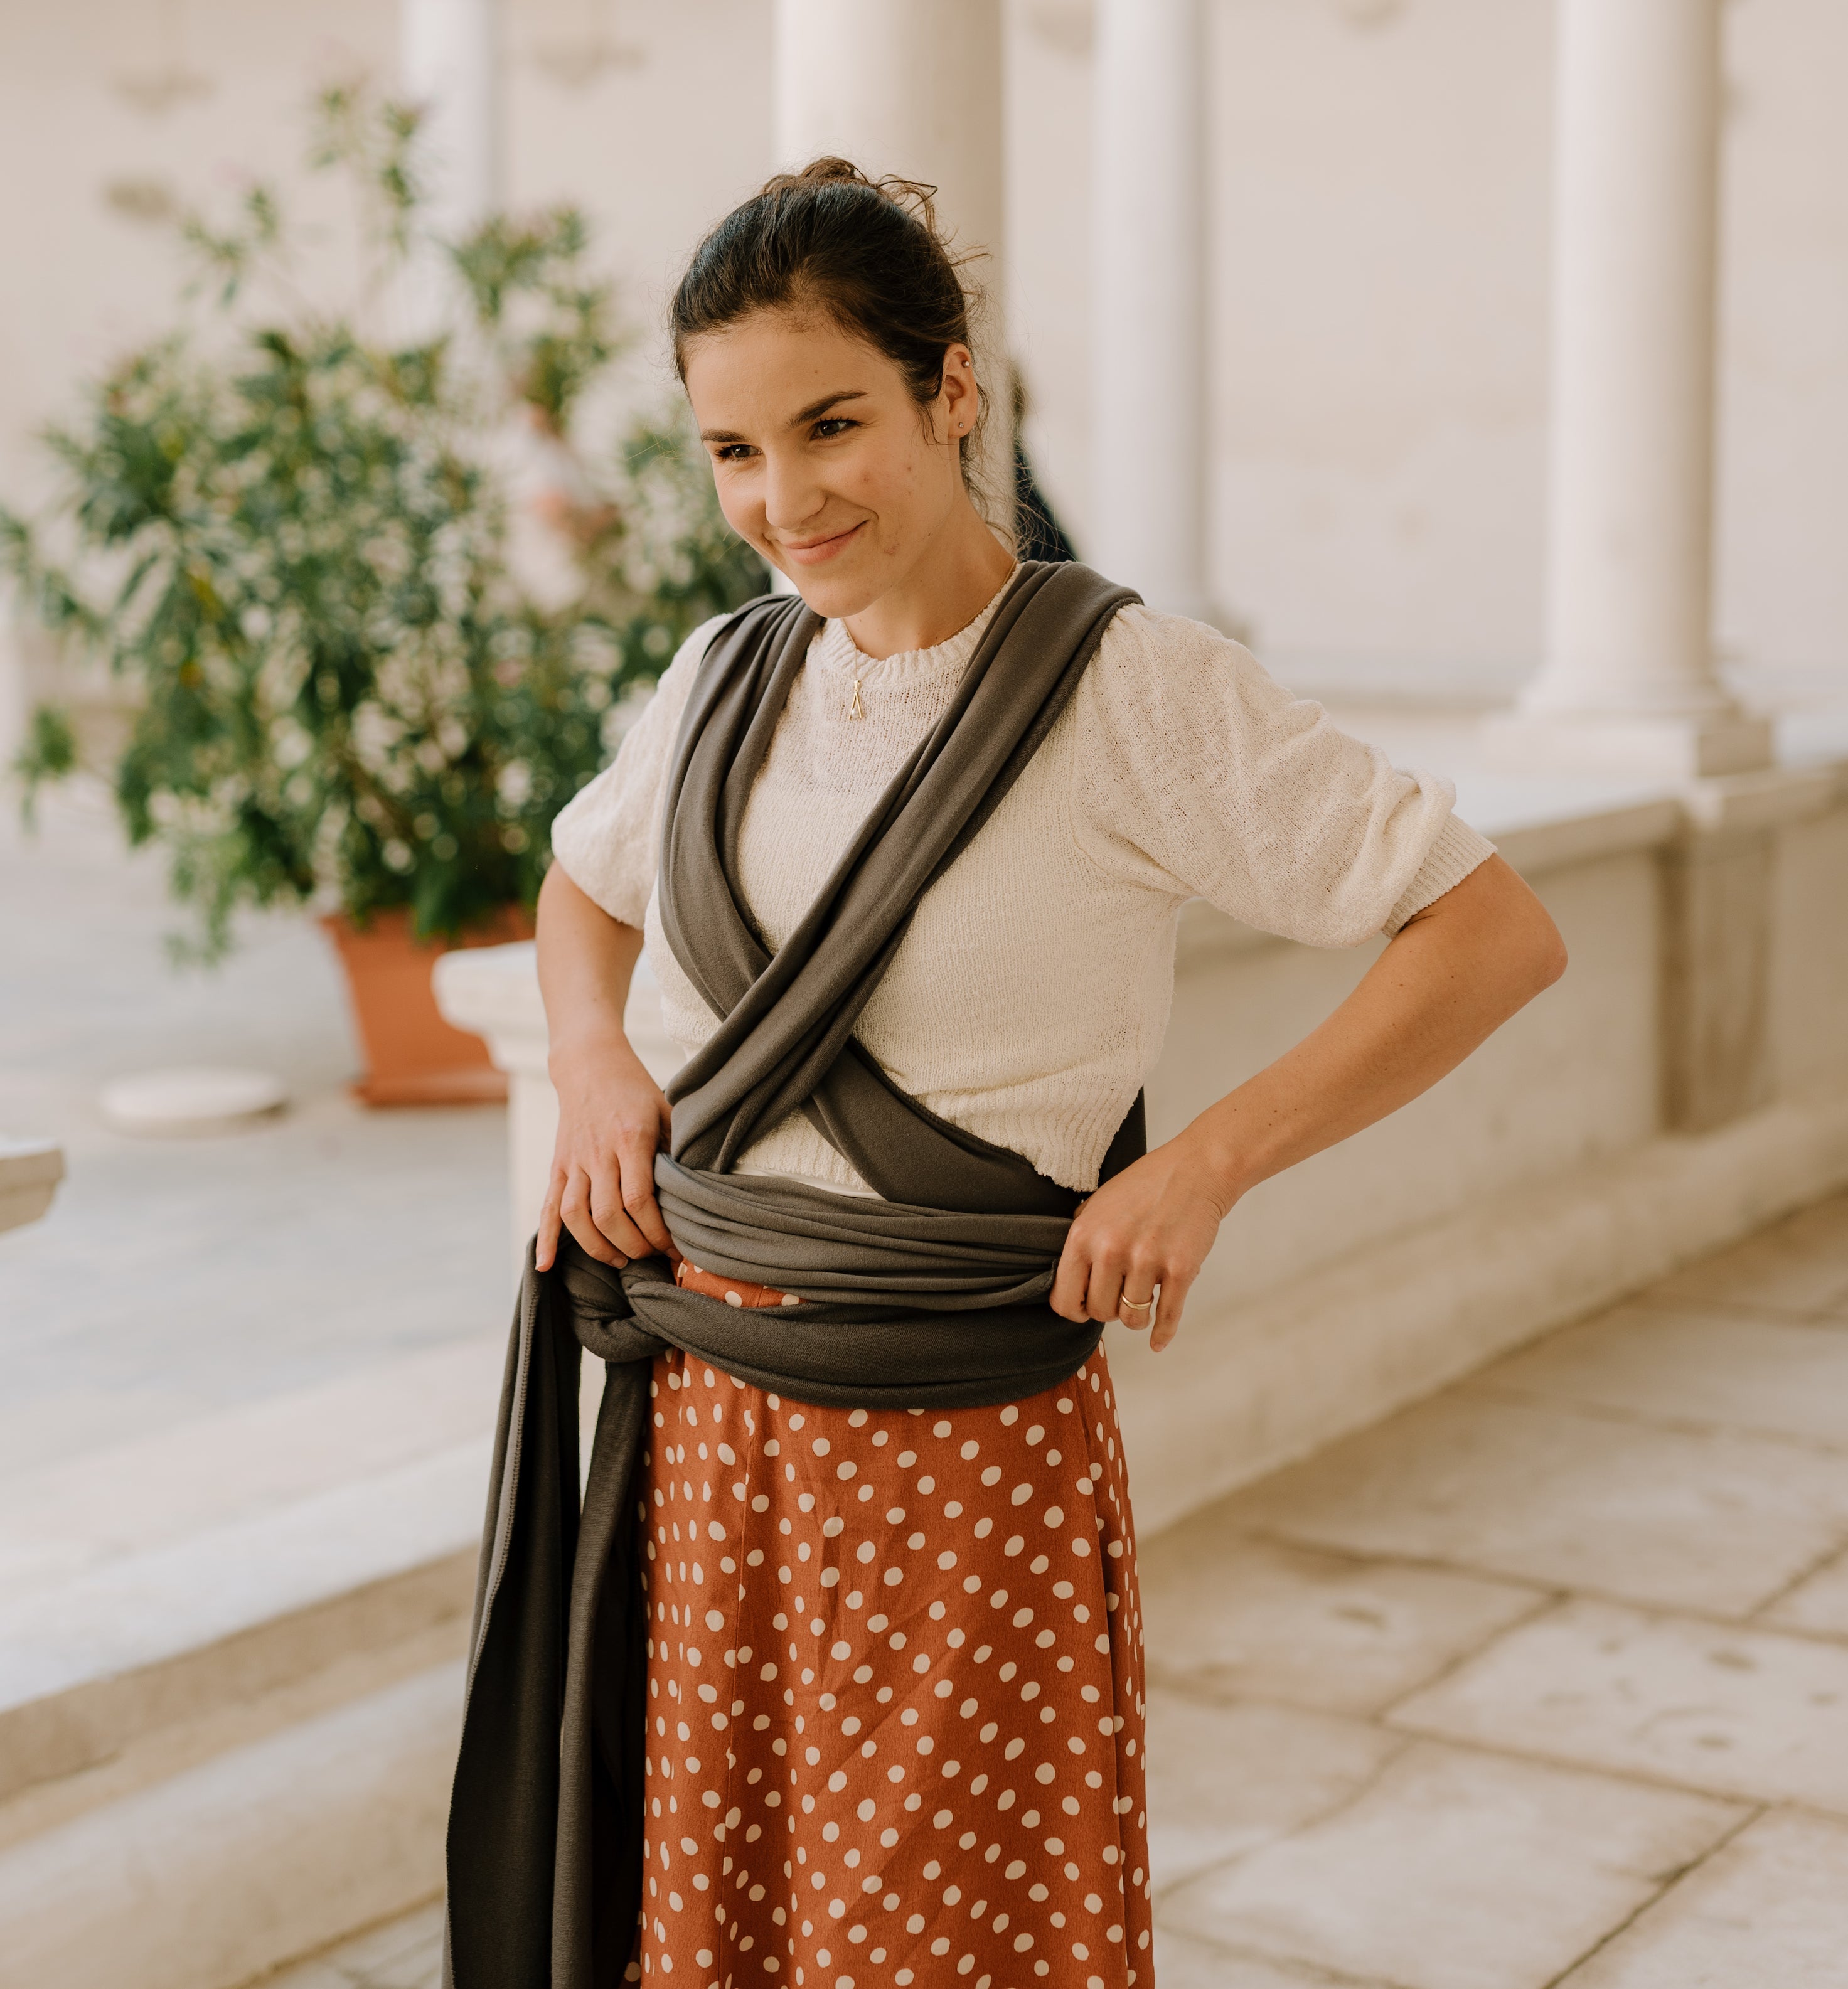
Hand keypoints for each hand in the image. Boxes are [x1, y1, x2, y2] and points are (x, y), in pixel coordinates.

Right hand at [535, 1029, 676, 1272]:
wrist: (589, 1065)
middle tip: (652, 1255)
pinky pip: (547, 1206)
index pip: (639, 1199)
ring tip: (620, 1260)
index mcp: (629, 1139)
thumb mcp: (667, 1110)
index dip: (656, 1231)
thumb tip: (701, 1190)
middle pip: (607, 1214)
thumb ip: (679, 1148)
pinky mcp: (558, 1166)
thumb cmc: (636, 1090)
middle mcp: (598, 1152)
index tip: (673, 1246)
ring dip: (597, 1247)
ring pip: (575, 1215)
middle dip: (632, 1245)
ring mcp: (573, 1161)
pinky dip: (545, 1238)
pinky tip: (545, 1265)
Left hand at [1049, 1132, 1232, 1351]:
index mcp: (1084, 1235)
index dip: (1075, 1309)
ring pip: (1132, 1318)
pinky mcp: (1181, 1270)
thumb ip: (1083, 1240)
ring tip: (1143, 1299)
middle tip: (1121, 1295)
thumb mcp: (1098, 1204)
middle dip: (1110, 1309)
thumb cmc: (1146, 1185)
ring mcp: (1147, 1261)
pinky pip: (1167, 1316)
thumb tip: (1069, 1279)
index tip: (1085, 1308)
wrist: (1196, 1169)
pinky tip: (1158, 1341)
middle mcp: (1111, 1251)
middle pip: (1100, 1313)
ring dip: (1137, 1316)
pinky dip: (1162, 1333)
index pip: (1064, 1298)